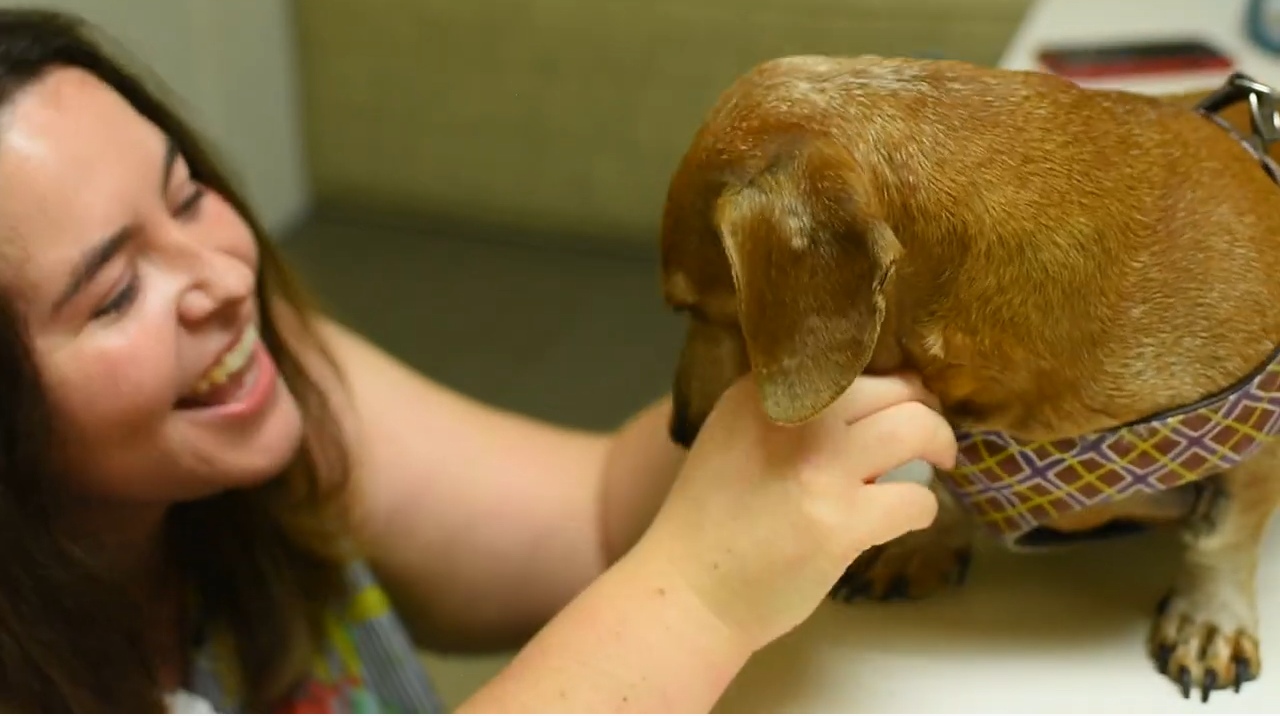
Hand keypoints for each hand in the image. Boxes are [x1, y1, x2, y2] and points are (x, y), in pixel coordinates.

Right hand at [631, 372, 956, 651]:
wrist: (688, 590)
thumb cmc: (712, 519)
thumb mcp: (733, 434)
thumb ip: (785, 408)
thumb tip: (862, 394)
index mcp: (761, 389)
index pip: (849, 361)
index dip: (886, 381)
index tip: (895, 403)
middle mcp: (794, 416)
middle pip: (894, 387)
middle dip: (924, 408)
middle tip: (927, 433)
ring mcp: (819, 468)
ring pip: (916, 429)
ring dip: (939, 444)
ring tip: (938, 462)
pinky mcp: (841, 522)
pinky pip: (916, 499)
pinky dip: (922, 507)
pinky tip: (905, 517)